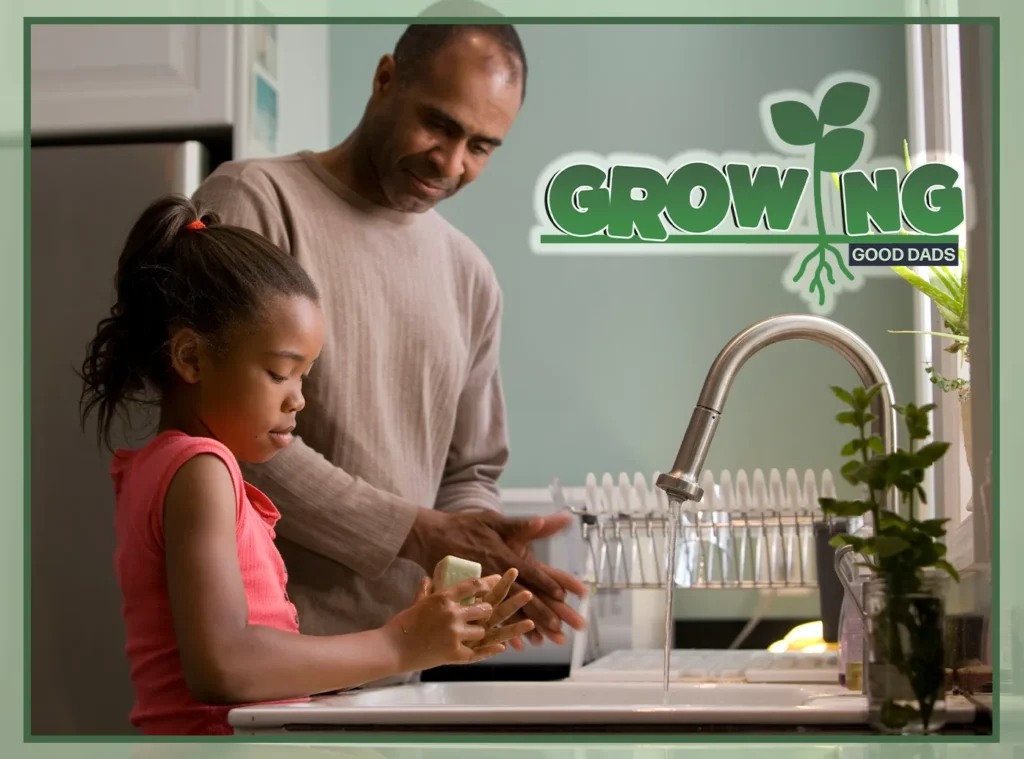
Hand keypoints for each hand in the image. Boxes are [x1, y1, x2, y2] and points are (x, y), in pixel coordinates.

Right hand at [383, 575, 500, 671]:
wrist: (392, 649)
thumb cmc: (401, 625)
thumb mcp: (416, 604)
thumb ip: (425, 591)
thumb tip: (427, 579)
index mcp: (443, 598)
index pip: (472, 585)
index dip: (485, 585)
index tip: (490, 586)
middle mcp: (452, 613)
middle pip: (484, 609)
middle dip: (486, 612)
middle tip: (485, 614)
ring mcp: (454, 634)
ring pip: (481, 630)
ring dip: (478, 632)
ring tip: (474, 634)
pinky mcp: (454, 653)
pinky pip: (478, 652)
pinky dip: (487, 652)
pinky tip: (498, 648)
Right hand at [400, 509, 587, 647]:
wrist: (429, 537)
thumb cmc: (462, 526)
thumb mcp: (492, 520)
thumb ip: (520, 525)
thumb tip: (543, 520)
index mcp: (500, 557)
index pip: (529, 573)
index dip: (546, 584)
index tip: (562, 595)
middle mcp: (491, 577)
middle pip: (521, 599)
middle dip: (541, 614)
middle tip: (558, 627)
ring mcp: (478, 591)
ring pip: (504, 614)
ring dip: (522, 628)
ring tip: (540, 641)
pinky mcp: (466, 599)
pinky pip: (484, 620)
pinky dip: (497, 632)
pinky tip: (509, 644)